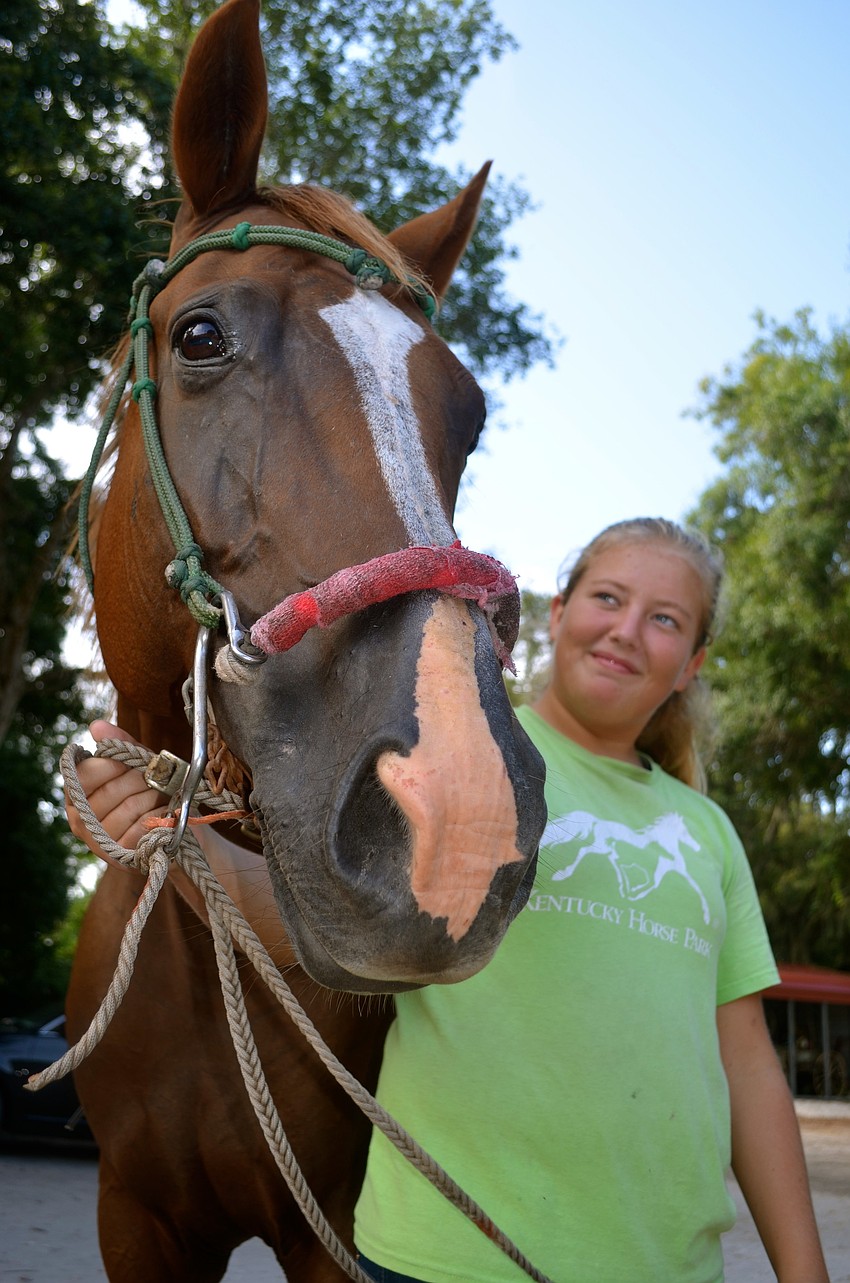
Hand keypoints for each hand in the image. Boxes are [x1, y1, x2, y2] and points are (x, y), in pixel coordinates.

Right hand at [66, 720, 168, 863]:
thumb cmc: (152, 792)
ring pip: (128, 809)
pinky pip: (141, 830)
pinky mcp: (119, 859)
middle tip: (155, 778)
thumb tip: (97, 726)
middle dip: (139, 780)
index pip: (83, 775)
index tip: (130, 761)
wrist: (174, 829)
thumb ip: (120, 745)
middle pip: (109, 792)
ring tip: (162, 794)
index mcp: (77, 794)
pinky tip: (164, 813)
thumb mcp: (140, 764)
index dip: (110, 765)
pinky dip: (157, 817)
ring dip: (152, 797)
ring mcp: (98, 844)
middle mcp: (80, 822)